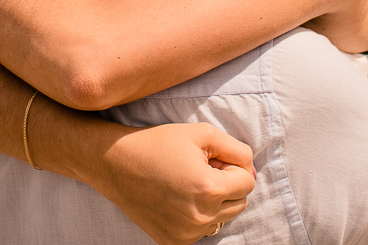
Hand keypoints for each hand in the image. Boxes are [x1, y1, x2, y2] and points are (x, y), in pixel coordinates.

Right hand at [88, 122, 254, 244]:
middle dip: (226, 184)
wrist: (115, 163)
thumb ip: (237, 150)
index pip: (247, 182)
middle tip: (200, 168)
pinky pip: (201, 230)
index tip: (210, 158)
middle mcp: (200, 218)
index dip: (232, 166)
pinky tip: (177, 197)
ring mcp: (185, 234)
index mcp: (209, 191)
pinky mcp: (173, 242)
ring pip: (222, 219)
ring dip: (214, 201)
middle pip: (239, 203)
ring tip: (188, 182)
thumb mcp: (202, 134)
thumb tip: (252, 171)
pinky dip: (197, 214)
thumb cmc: (158, 143)